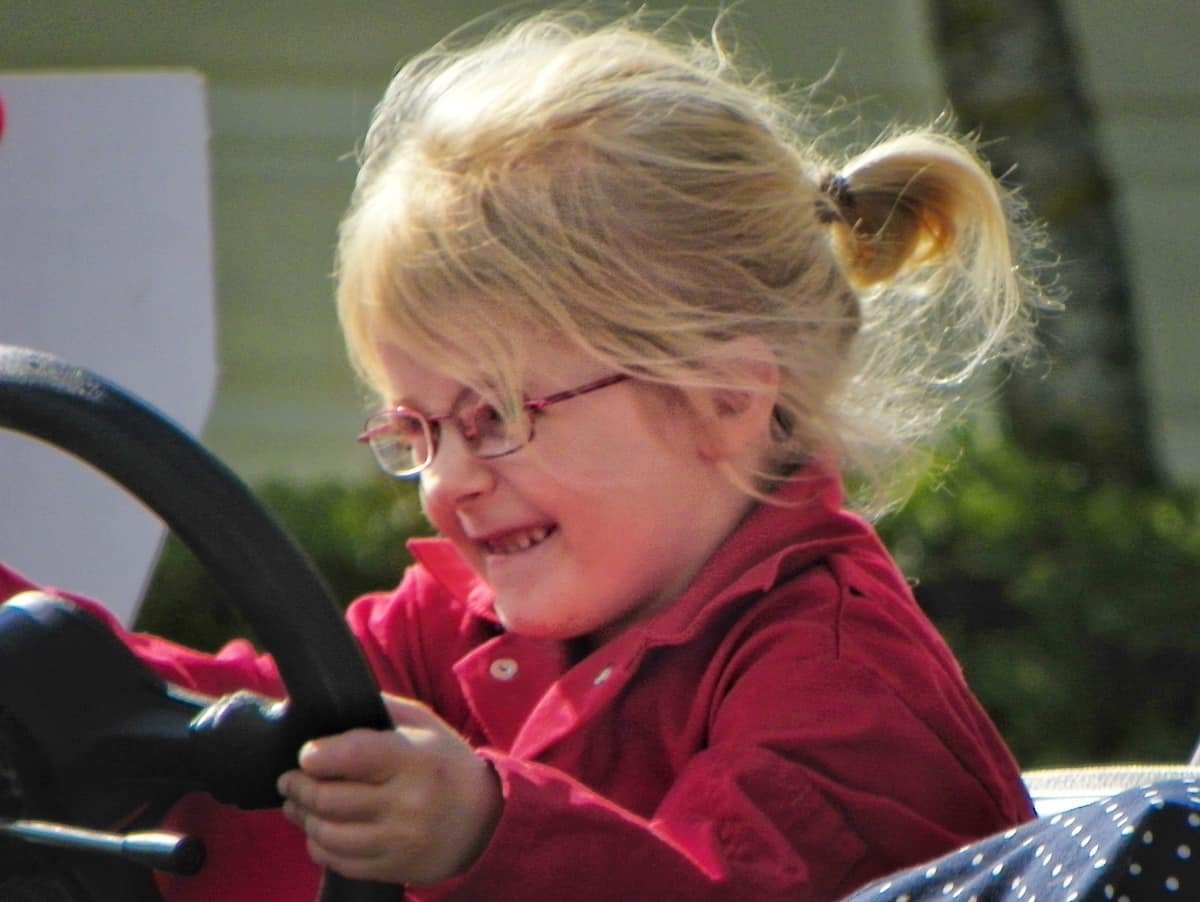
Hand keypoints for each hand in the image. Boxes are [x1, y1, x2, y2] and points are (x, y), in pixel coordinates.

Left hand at [277, 693, 501, 884]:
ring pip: (328, 834)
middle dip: (299, 787)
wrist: (486, 820)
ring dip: (303, 817)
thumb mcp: (424, 726)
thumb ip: (381, 711)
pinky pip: (340, 862)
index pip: (351, 756)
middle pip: (330, 799)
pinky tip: (318, 832)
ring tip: (296, 804)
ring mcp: (399, 841)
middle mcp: (407, 803)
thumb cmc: (446, 764)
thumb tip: (333, 705)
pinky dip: (320, 846)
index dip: (317, 756)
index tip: (307, 755)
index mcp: (414, 759)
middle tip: (288, 780)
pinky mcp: (394, 868)